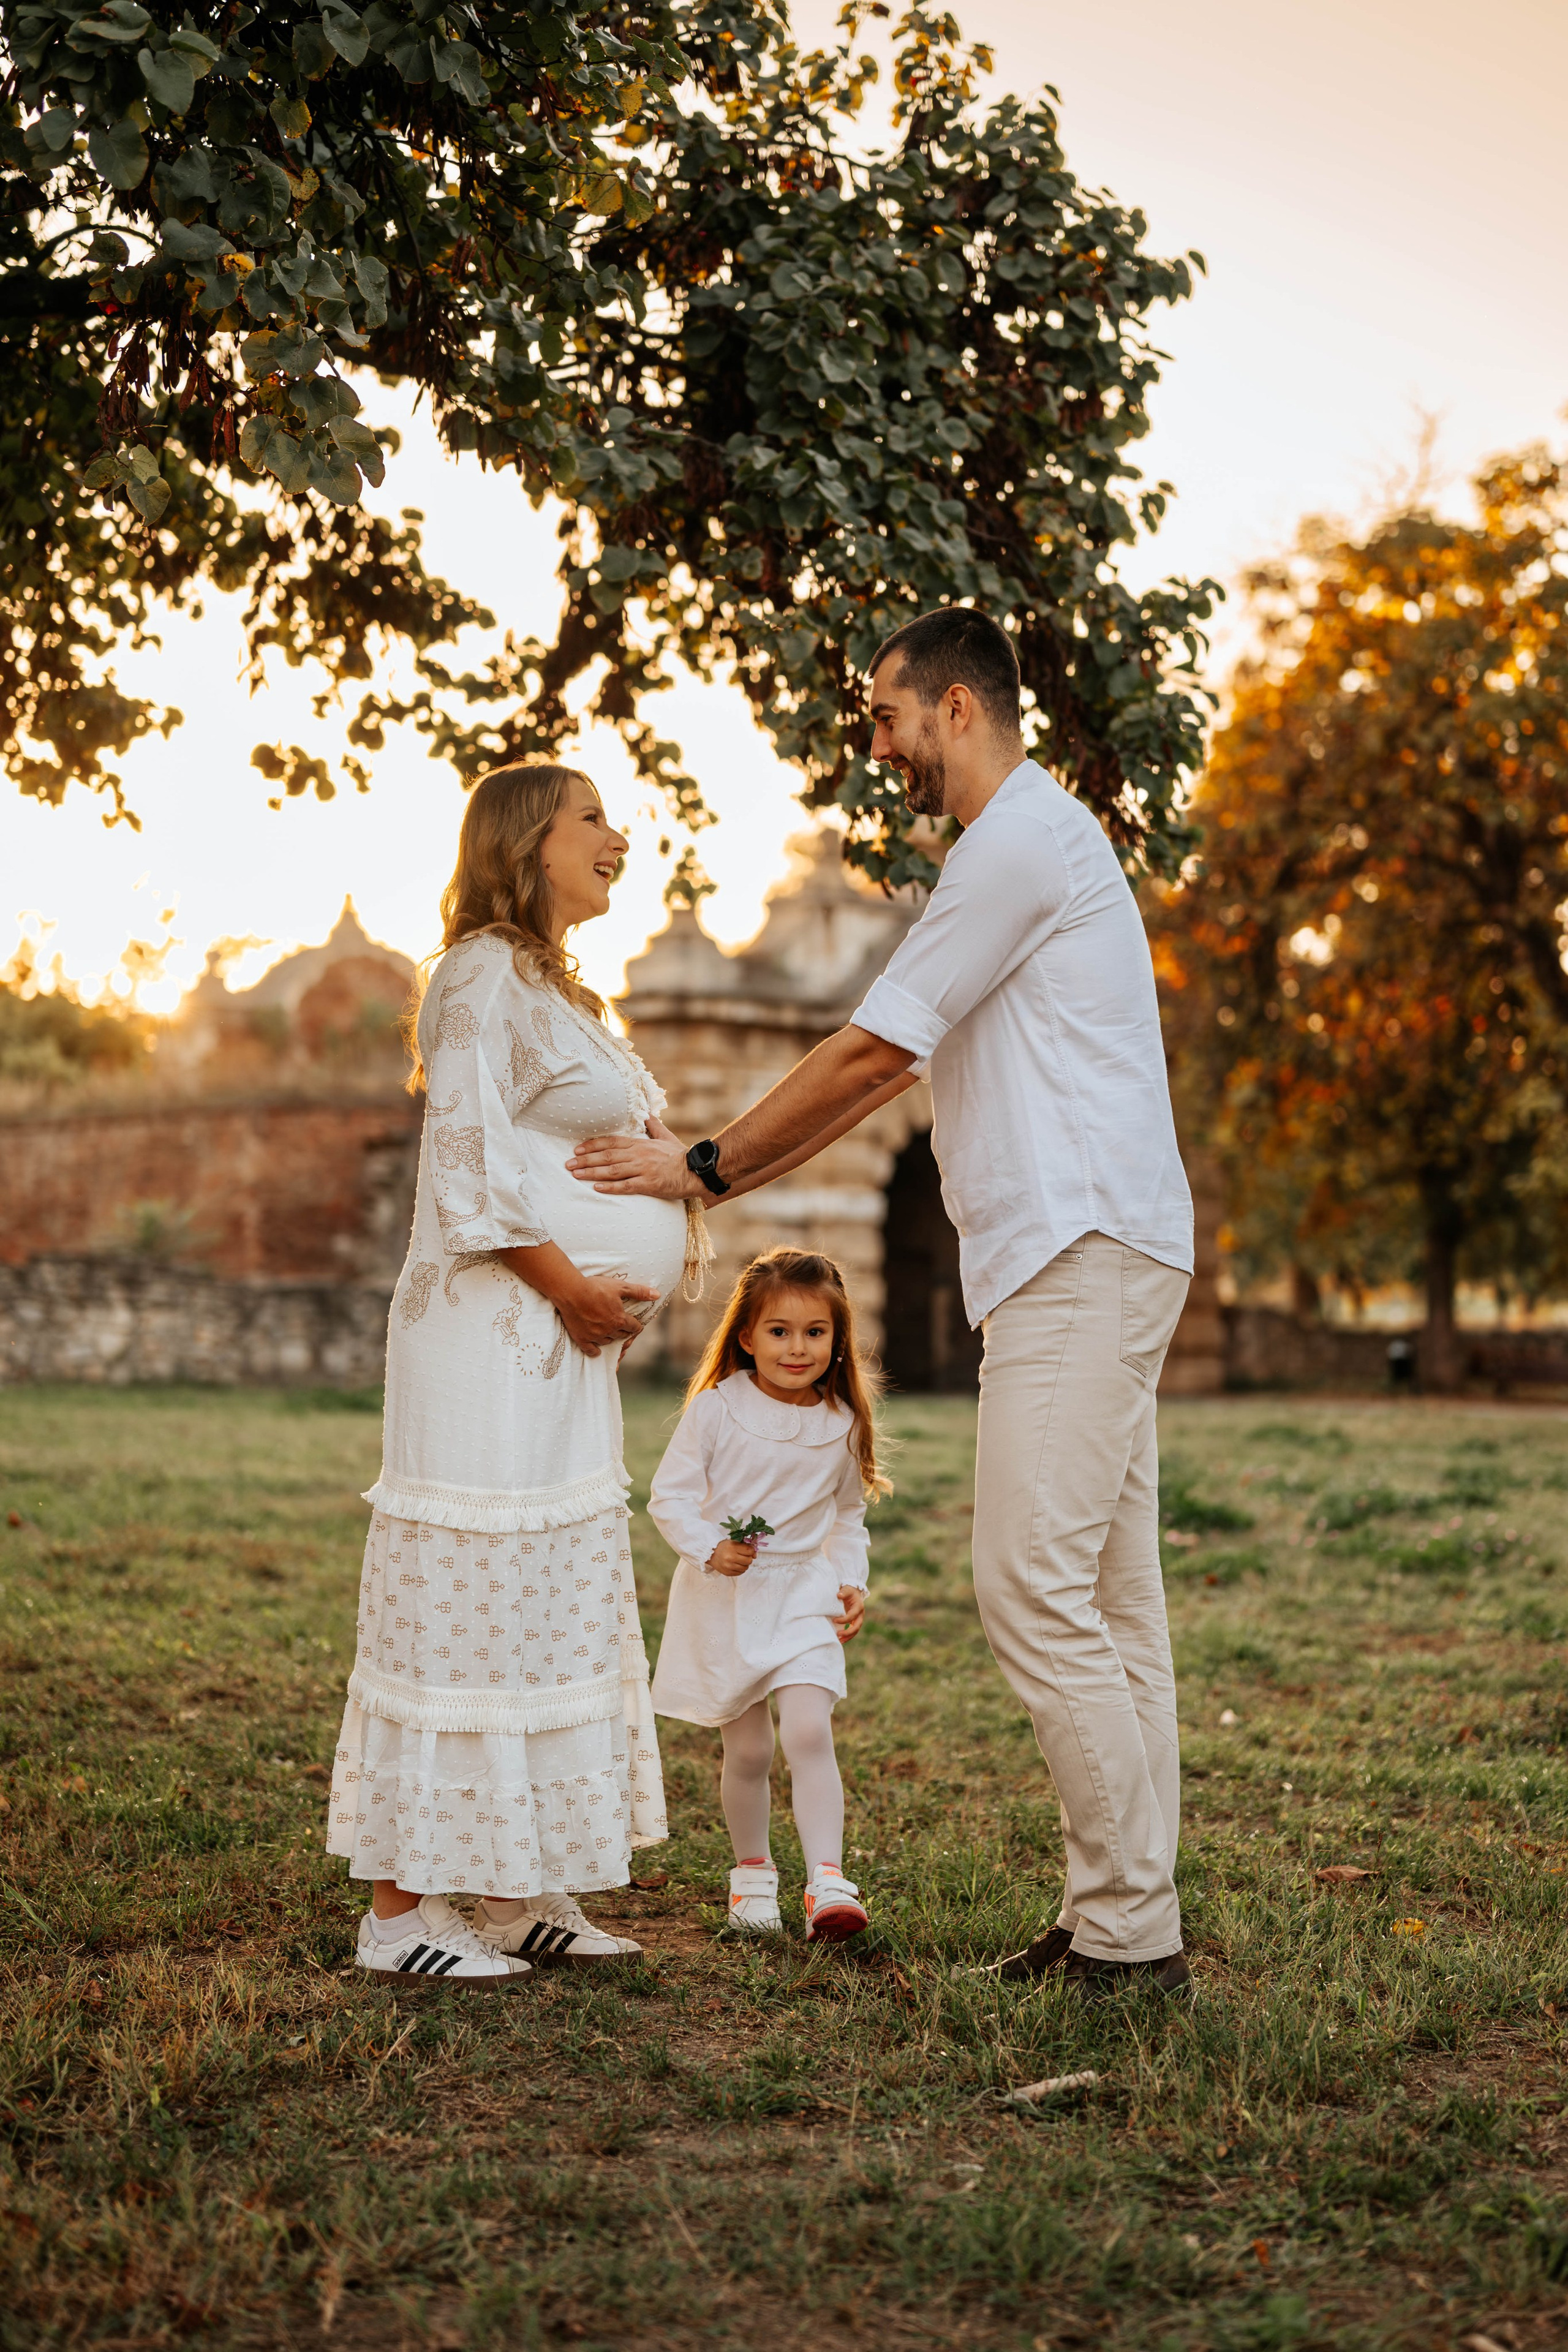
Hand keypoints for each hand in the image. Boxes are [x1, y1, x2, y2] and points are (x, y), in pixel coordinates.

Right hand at [497, 1240, 659, 1358]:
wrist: (571, 1291)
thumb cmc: (596, 1287)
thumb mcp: (620, 1287)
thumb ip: (639, 1292)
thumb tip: (657, 1295)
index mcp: (620, 1320)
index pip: (634, 1328)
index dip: (637, 1326)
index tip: (636, 1324)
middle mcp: (609, 1330)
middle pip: (622, 1336)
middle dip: (625, 1331)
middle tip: (623, 1327)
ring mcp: (595, 1336)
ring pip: (608, 1342)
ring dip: (611, 1338)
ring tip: (610, 1332)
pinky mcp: (581, 1338)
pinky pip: (591, 1351)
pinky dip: (595, 1351)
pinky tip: (596, 1349)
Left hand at [568, 1115, 704, 1200]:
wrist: (696, 1170)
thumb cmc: (680, 1155)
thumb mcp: (665, 1136)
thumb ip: (653, 1126)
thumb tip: (647, 1113)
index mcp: (640, 1143)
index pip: (610, 1142)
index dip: (592, 1145)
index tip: (577, 1149)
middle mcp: (638, 1155)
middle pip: (606, 1156)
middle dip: (585, 1160)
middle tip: (568, 1164)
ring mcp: (643, 1169)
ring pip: (612, 1170)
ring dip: (591, 1172)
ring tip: (575, 1175)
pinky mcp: (649, 1184)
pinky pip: (625, 1186)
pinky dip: (610, 1187)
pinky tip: (596, 1187)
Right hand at [706, 1539, 757, 1577]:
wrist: (711, 1554)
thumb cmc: (723, 1547)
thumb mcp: (733, 1542)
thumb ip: (745, 1546)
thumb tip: (755, 1554)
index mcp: (732, 1547)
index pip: (749, 1551)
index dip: (752, 1550)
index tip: (749, 1550)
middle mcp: (730, 1557)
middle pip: (749, 1560)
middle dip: (748, 1558)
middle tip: (744, 1555)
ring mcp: (729, 1566)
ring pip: (746, 1567)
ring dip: (744, 1564)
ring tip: (739, 1560)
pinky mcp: (728, 1573)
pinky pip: (741, 1573)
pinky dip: (740, 1569)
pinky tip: (736, 1564)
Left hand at [832, 1586, 865, 1643]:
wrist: (854, 1591)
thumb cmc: (849, 1591)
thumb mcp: (847, 1589)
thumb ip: (844, 1592)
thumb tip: (839, 1595)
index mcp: (858, 1607)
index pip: (852, 1616)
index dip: (844, 1620)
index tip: (834, 1620)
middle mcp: (860, 1614)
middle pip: (857, 1626)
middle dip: (848, 1632)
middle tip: (838, 1634)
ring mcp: (858, 1619)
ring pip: (855, 1630)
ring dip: (848, 1636)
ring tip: (840, 1640)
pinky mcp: (855, 1621)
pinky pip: (853, 1630)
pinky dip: (848, 1635)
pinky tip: (841, 1639)